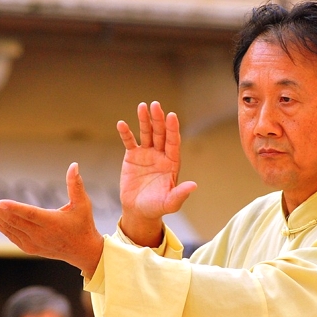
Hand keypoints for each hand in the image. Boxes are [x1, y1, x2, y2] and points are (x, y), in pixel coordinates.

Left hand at [0, 162, 103, 275]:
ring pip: (10, 228)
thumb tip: (74, 165)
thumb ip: (76, 185)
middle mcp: (41, 235)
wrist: (82, 251)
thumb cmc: (83, 224)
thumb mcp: (83, 204)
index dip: (15, 208)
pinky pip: (11, 235)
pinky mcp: (29, 248)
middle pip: (14, 220)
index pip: (31, 214)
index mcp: (53, 223)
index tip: (0, 202)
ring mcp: (34, 243)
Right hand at [117, 101, 196, 246]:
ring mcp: (147, 154)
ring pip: (146, 133)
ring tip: (142, 106)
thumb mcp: (170, 203)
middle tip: (156, 105)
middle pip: (160, 133)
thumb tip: (194, 186)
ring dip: (144, 120)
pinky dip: (126, 133)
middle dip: (158, 120)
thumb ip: (180, 194)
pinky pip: (129, 142)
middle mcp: (161, 155)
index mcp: (172, 163)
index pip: (173, 142)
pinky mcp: (132, 156)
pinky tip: (122, 124)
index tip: (172, 116)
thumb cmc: (157, 207)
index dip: (173, 129)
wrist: (139, 211)